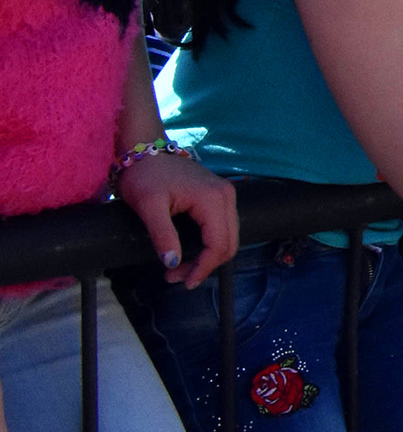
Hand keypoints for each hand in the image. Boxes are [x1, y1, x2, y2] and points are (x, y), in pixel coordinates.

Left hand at [115, 150, 235, 286]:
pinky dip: (210, 245)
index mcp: (213, 199)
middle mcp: (227, 196)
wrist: (146, 150)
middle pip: (229, 243)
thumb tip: (173, 263)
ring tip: (180, 268)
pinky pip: (224, 228)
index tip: (182, 281)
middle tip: (176, 277)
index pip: (219, 243)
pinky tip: (191, 252)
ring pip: (229, 237)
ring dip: (208, 257)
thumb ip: (162, 235)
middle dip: (206, 265)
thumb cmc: (145, 176)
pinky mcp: (220, 197)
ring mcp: (226, 195)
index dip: (204, 267)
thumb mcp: (148, 206)